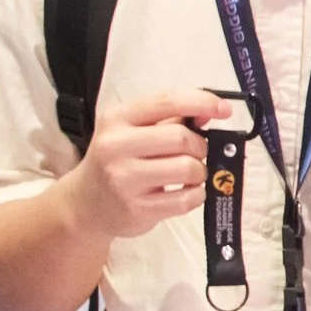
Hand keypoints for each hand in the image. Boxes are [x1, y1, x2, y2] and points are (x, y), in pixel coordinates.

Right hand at [65, 89, 232, 237]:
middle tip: (195, 152)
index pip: (168, 101)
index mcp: (117, 118)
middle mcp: (115, 146)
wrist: (85, 204)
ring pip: (189, 168)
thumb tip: (209, 113)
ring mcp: (124, 180)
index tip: (224, 110)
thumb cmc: (118, 160)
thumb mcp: (132, 131)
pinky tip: (184, 192)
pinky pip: (187, 199)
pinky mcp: (137, 209)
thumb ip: (169, 119)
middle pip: (182, 137)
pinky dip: (196, 194)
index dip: (203, 102)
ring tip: (188, 174)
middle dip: (200, 145)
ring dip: (200, 171)